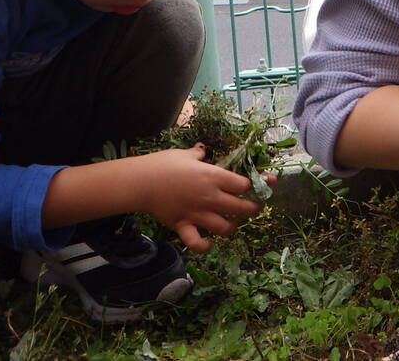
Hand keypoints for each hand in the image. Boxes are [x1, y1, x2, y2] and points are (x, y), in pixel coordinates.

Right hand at [135, 145, 269, 252]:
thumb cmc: (163, 164)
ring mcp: (198, 214)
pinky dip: (205, 245)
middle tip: (254, 206)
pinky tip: (209, 241)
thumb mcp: (185, 154)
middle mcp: (210, 197)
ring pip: (225, 227)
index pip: (244, 185)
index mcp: (214, 176)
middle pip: (242, 207)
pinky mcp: (183, 226)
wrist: (140, 182)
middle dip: (252, 208)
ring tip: (233, 223)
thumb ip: (199, 155)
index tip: (259, 185)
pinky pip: (197, 242)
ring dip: (233, 226)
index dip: (254, 185)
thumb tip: (203, 152)